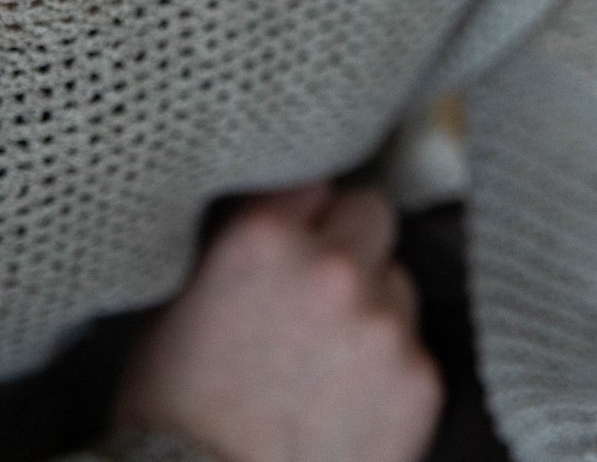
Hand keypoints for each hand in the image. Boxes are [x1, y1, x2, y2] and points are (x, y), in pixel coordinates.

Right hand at [108, 182, 443, 461]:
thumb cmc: (177, 412)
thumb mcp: (184, 299)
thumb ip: (244, 242)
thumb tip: (285, 219)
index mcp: (264, 235)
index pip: (315, 184)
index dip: (304, 217)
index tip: (296, 241)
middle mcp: (332, 266)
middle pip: (372, 214)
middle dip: (350, 244)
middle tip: (321, 291)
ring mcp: (383, 322)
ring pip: (397, 282)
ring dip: (373, 306)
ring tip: (330, 360)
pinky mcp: (420, 380)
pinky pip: (415, 348)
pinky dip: (391, 368)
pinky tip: (350, 402)